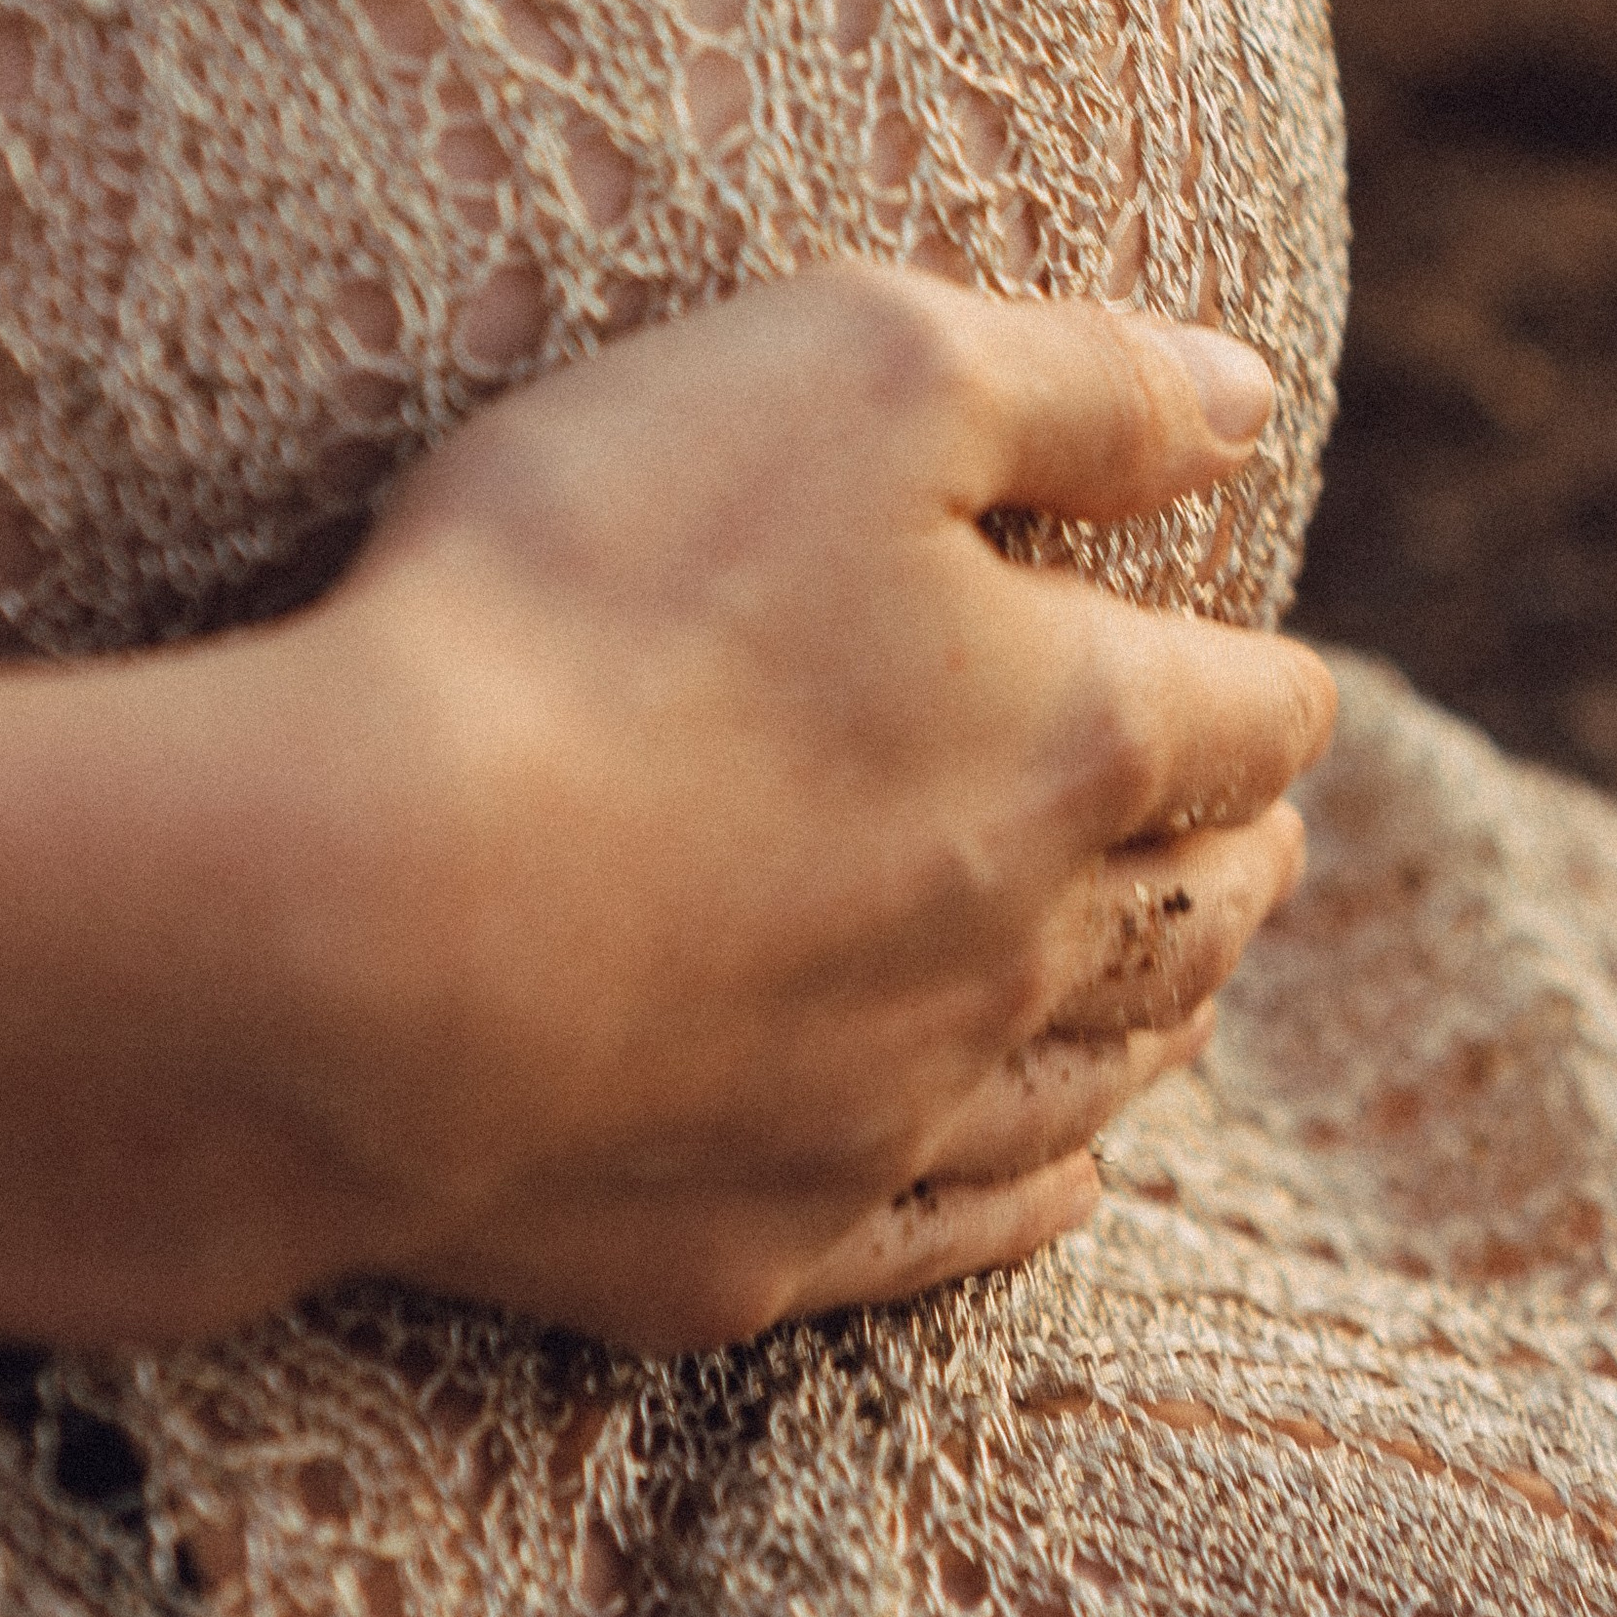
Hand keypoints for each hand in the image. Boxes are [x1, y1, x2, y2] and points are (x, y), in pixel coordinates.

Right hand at [217, 270, 1330, 1350]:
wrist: (350, 924)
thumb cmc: (593, 598)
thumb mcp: (850, 371)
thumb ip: (1073, 382)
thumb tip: (1242, 395)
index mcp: (1074, 733)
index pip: (1250, 715)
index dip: (1266, 681)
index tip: (1263, 674)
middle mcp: (1021, 944)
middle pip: (1194, 908)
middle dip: (1236, 852)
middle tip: (1252, 828)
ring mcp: (890, 1114)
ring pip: (1097, 1075)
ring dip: (1155, 1014)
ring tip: (1182, 984)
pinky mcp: (751, 1246)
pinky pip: (956, 1233)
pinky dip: (1029, 1191)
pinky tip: (1052, 1175)